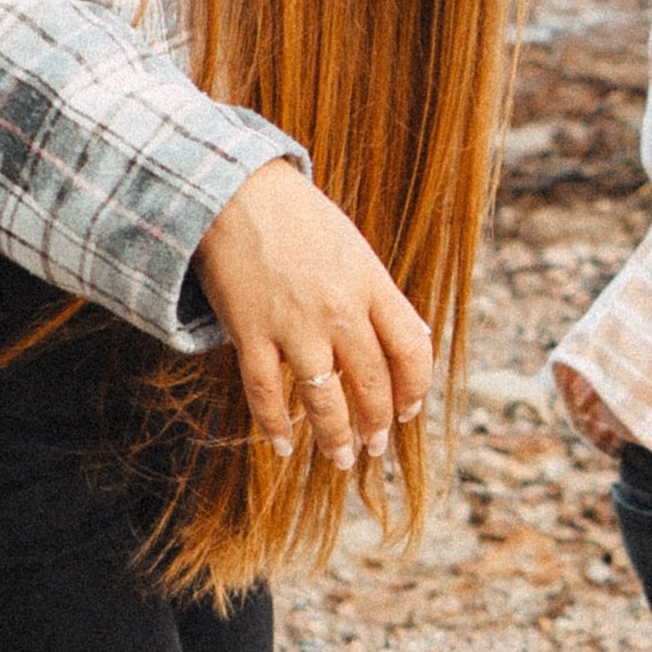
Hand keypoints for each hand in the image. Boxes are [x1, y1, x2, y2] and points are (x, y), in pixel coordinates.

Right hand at [192, 159, 433, 463]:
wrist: (235, 192)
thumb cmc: (300, 220)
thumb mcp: (355, 250)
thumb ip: (382, 296)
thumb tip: (416, 337)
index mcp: (371, 285)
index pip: (411, 350)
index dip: (415, 388)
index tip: (409, 409)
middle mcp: (339, 309)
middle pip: (372, 383)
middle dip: (378, 423)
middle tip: (376, 446)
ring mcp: (294, 324)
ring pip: (324, 399)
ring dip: (336, 437)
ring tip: (340, 459)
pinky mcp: (250, 331)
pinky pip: (266, 392)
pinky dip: (275, 424)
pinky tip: (282, 445)